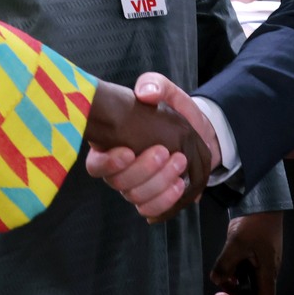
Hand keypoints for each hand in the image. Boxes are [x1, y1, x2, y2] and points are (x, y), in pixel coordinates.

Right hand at [82, 78, 215, 218]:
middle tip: (166, 152)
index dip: (108, 164)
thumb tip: (145, 93)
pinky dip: (166, 202)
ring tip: (180, 164)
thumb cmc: (173, 111)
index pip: (95, 165)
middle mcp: (119, 171)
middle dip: (144, 171)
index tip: (128, 151)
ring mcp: (135, 187)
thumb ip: (154, 84)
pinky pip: (152, 210)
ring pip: (137, 198)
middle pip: (120, 184)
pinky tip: (179, 185)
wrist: (198, 132)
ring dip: (159, 184)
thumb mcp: (165, 91)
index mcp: (112, 145)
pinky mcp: (153, 198)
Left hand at [211, 210, 282, 294]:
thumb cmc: (255, 222)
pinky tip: (226, 263)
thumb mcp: (236, 242)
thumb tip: (217, 281)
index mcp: (268, 274)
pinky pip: (243, 273)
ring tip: (222, 275)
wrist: (262, 201)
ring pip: (246, 286)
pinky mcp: (254, 258)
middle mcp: (266, 274)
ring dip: (232, 285)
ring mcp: (261, 266)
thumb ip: (225, 264)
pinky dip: (233, 273)